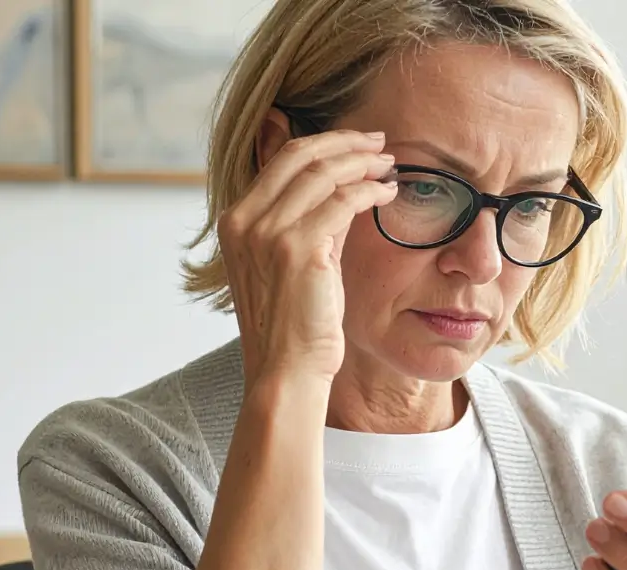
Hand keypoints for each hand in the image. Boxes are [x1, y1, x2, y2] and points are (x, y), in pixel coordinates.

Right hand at [217, 129, 397, 383]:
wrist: (285, 371)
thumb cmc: (294, 326)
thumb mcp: (292, 265)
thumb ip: (310, 225)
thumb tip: (344, 190)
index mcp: (236, 221)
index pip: (281, 160)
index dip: (324, 144)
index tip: (357, 143)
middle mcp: (245, 221)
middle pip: (299, 155)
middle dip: (344, 142)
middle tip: (379, 142)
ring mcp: (267, 233)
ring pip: (322, 173)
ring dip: (362, 163)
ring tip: (390, 165)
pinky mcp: (298, 249)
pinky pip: (342, 202)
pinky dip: (369, 191)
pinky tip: (388, 194)